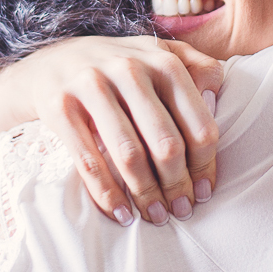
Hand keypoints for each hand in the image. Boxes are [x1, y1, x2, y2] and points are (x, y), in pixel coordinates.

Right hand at [9, 35, 222, 226]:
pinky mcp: (60, 105)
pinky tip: (121, 213)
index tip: (203, 192)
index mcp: (163, 61)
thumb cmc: (120, 66)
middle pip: (166, 143)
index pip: (198, 124)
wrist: (53, 59)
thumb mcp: (160, 55)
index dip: (205, 166)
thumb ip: (197, 68)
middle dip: (177, 186)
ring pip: (129, 154)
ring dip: (146, 195)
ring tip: (155, 216)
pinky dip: (107, 193)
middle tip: (181, 211)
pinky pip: (89, 160)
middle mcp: (130, 69)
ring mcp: (92, 85)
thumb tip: (218, 98)